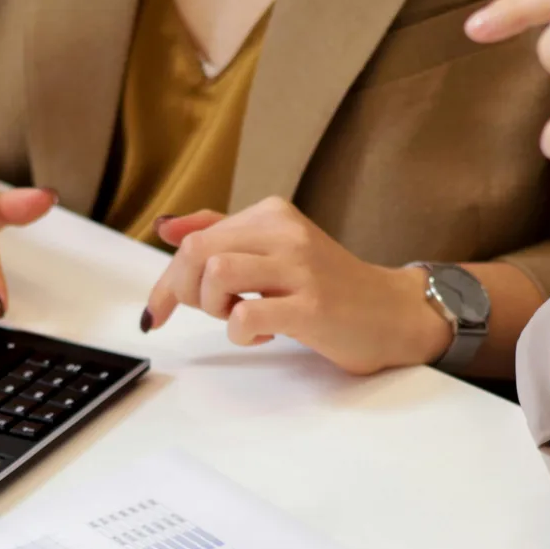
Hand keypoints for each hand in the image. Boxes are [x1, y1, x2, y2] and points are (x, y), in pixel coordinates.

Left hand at [139, 199, 450, 375]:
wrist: (392, 314)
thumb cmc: (328, 288)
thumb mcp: (274, 251)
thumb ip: (222, 235)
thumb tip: (166, 227)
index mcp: (272, 214)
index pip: (194, 238)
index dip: (165, 280)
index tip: (156, 312)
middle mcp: (285, 232)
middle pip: (197, 252)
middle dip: (183, 292)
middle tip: (212, 313)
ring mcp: (300, 268)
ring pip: (216, 274)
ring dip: (215, 307)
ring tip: (240, 317)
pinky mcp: (312, 307)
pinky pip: (246, 316)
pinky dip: (242, 333)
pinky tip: (267, 334)